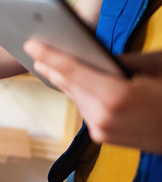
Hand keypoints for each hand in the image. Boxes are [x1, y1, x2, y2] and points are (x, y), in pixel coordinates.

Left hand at [24, 40, 161, 152]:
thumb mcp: (157, 69)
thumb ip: (125, 62)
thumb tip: (100, 55)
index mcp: (116, 98)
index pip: (74, 71)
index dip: (50, 55)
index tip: (32, 43)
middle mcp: (103, 117)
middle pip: (69, 85)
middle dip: (51, 66)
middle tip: (34, 49)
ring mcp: (101, 130)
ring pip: (74, 98)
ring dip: (62, 80)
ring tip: (48, 63)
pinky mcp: (103, 137)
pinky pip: (83, 109)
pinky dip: (77, 94)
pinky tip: (69, 82)